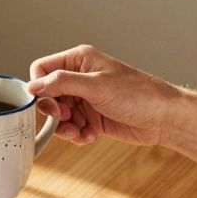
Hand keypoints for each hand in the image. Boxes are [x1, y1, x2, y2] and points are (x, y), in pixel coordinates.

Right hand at [27, 44, 181, 146]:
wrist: (163, 118)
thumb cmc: (138, 95)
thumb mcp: (96, 86)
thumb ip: (62, 83)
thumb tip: (33, 85)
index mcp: (79, 61)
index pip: (42, 69)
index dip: (40, 88)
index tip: (49, 105)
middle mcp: (80, 78)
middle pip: (48, 95)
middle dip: (54, 112)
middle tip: (66, 120)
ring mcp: (86, 98)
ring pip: (59, 115)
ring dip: (66, 128)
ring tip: (80, 133)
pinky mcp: (92, 117)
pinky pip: (72, 127)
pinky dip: (77, 135)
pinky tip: (90, 137)